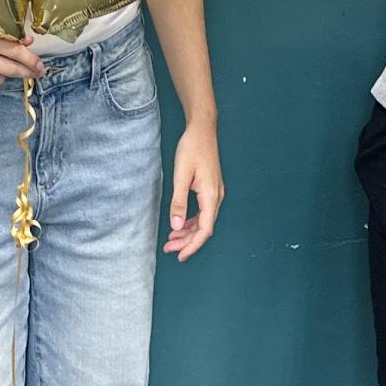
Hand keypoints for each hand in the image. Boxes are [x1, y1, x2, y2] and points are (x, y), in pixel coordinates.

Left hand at [164, 117, 223, 261]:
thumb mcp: (181, 176)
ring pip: (203, 220)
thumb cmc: (192, 149)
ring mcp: (215, 192)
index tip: (180, 255)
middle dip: (187, 240)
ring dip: (188, 231)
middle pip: (204, 227)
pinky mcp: (211, 188)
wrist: (202, 129)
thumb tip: (176, 225)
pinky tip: (180, 223)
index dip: (192, 245)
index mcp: (211, 196)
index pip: (204, 229)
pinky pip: (203, 211)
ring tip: (171, 238)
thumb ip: (178, 202)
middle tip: (168, 248)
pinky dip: (191, 220)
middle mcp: (216, 197)